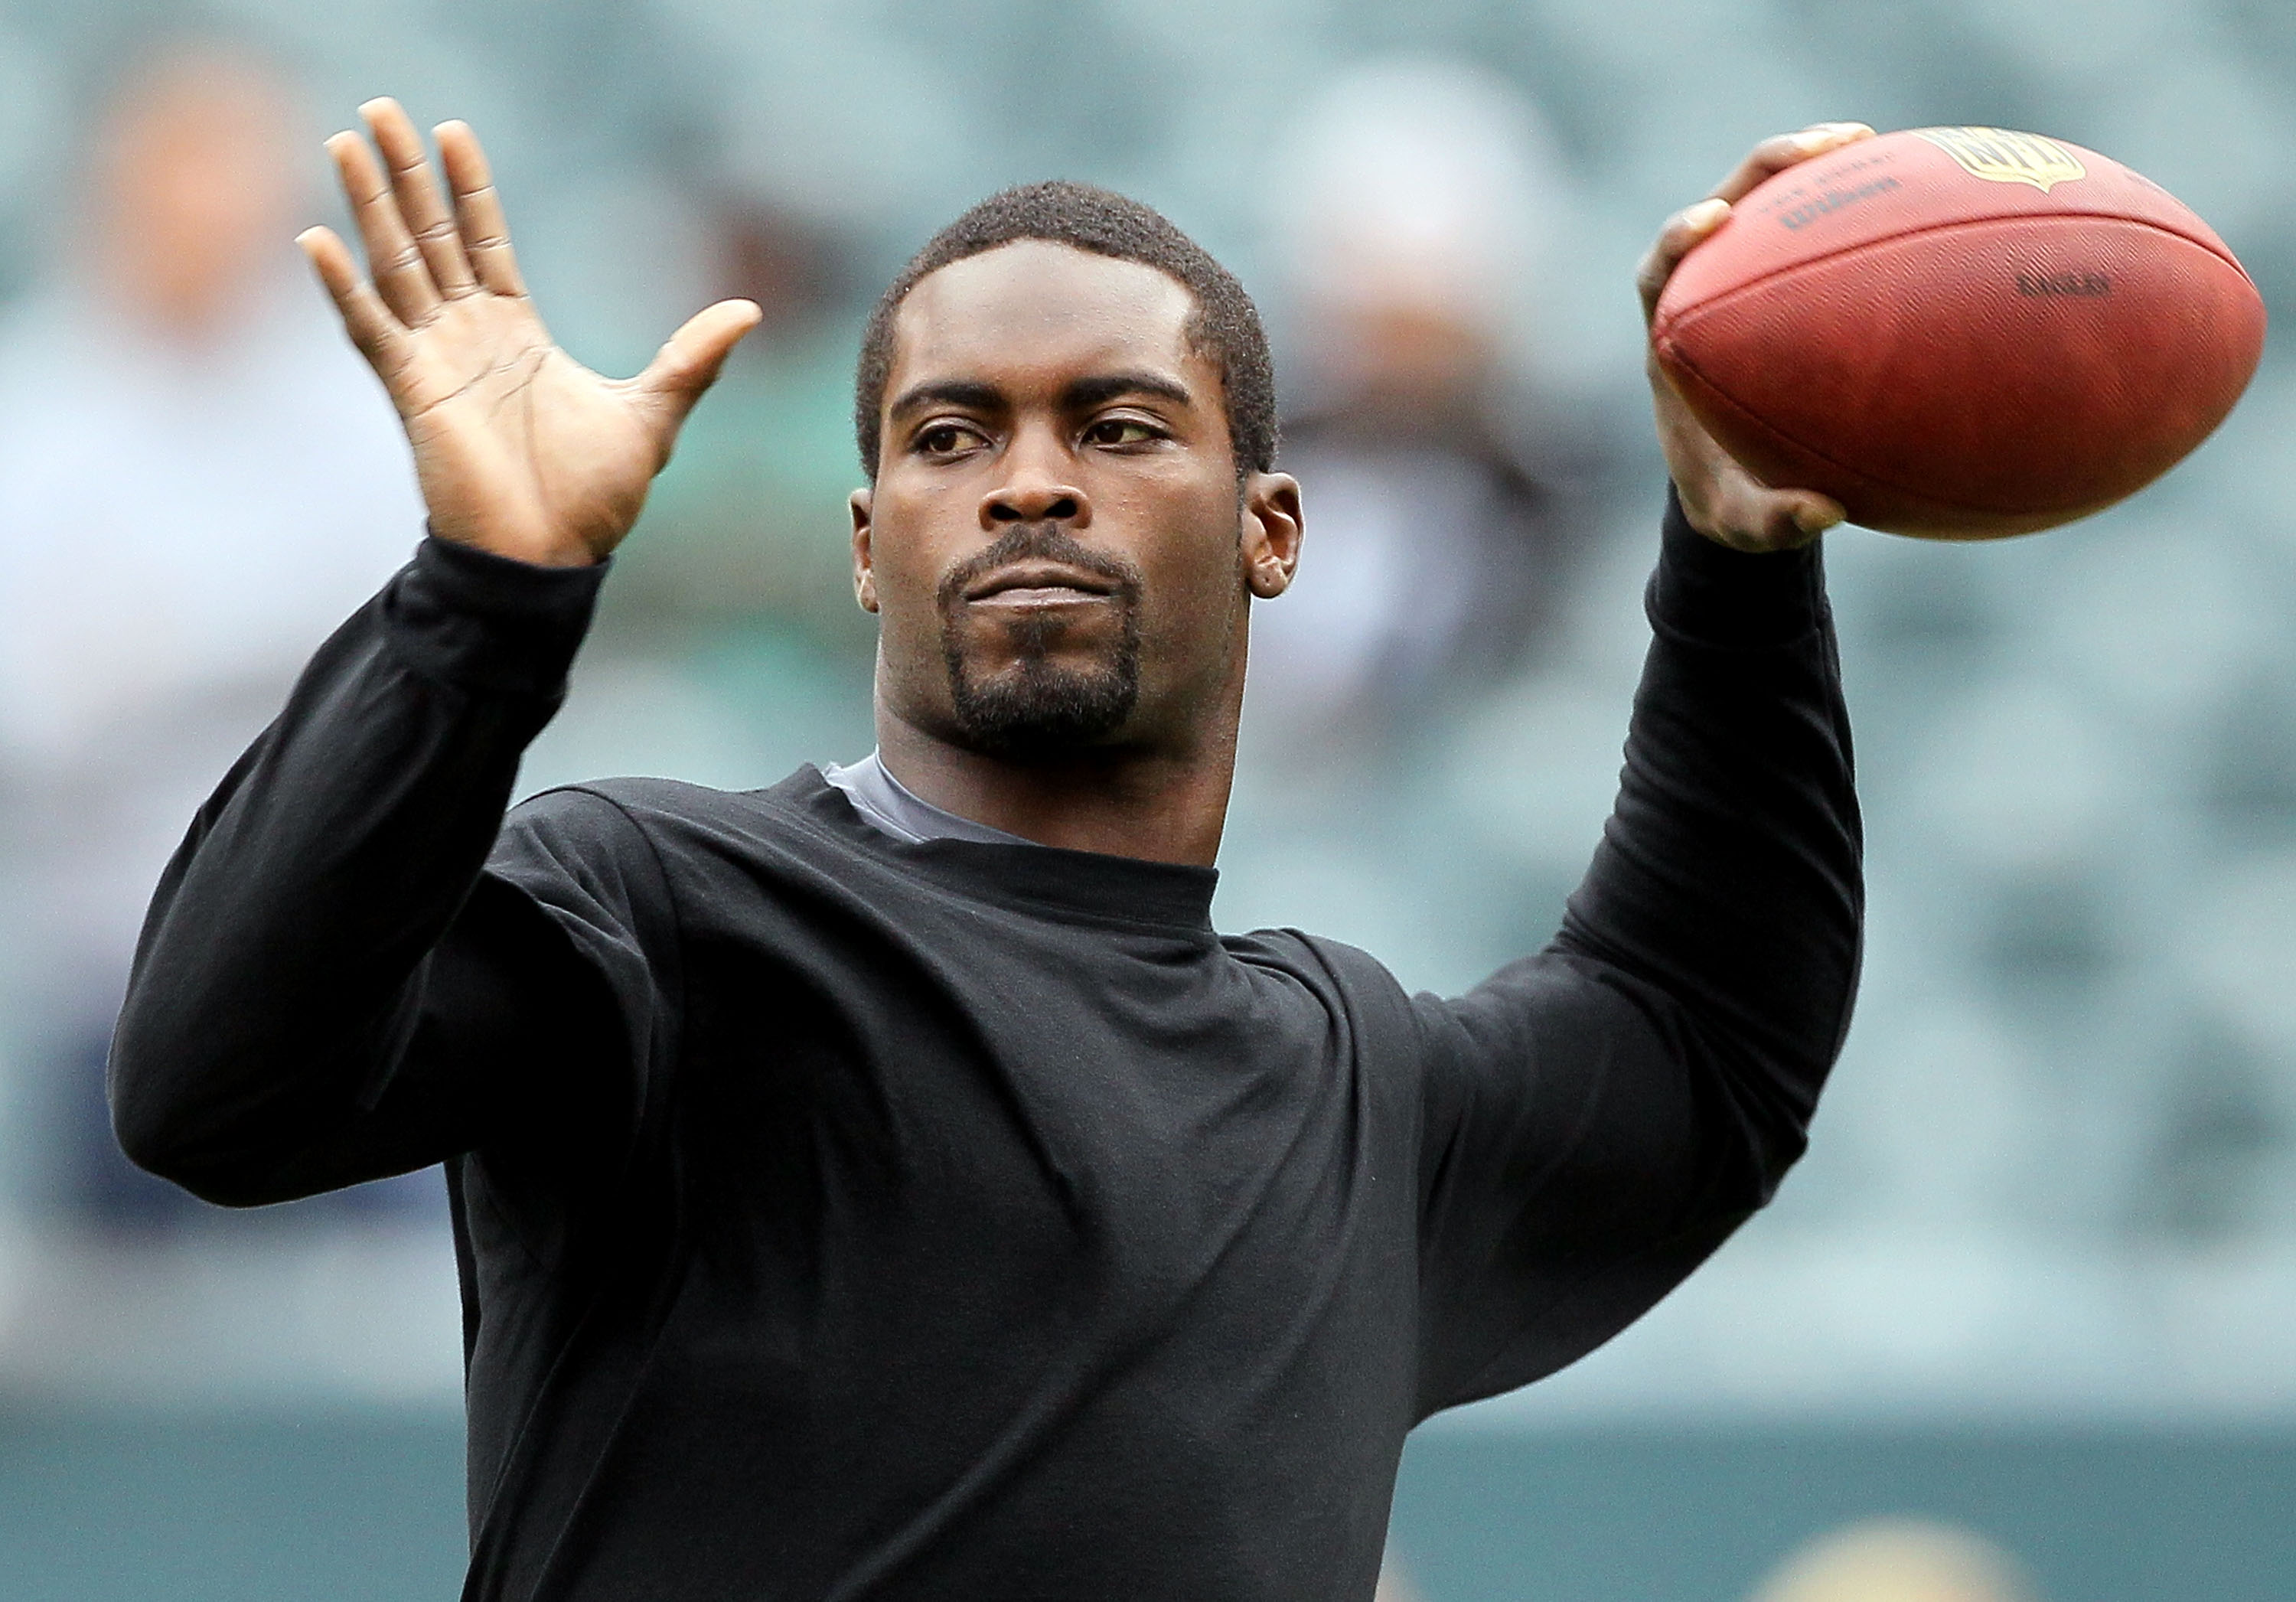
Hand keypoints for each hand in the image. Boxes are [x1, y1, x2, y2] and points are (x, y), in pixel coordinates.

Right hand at [297, 100, 760, 566]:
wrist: (553, 558)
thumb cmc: (592, 498)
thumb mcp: (654, 414)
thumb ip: (692, 359)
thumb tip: (749, 310)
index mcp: (515, 333)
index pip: (483, 240)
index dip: (468, 186)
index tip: (452, 131)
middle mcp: (466, 336)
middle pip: (429, 235)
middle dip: (405, 172)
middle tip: (378, 108)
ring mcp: (433, 361)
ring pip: (393, 264)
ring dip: (367, 205)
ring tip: (344, 141)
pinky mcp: (412, 392)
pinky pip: (370, 330)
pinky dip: (343, 287)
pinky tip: (315, 239)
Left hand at [1637, 122, 1872, 551]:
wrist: (1738, 481)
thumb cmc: (1728, 497)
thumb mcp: (1741, 522)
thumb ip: (1773, 523)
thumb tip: (1824, 514)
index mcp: (1673, 339)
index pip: (1659, 270)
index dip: (1678, 237)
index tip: (1712, 220)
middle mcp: (1702, 296)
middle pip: (1720, 208)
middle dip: (1762, 169)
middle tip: (1817, 149)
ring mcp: (1744, 279)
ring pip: (1771, 204)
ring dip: (1813, 167)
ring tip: (1867, 139)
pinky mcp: (1786, 278)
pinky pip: (1818, 228)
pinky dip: (1855, 205)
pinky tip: (1915, 189)